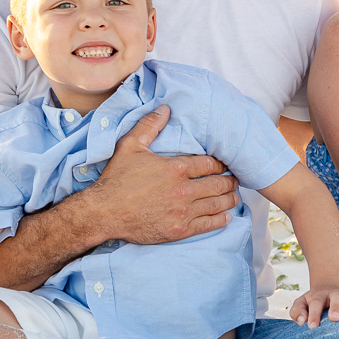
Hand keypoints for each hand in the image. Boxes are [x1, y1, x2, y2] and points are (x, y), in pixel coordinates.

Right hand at [86, 106, 237, 244]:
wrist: (104, 212)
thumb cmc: (116, 179)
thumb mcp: (130, 146)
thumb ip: (150, 126)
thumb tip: (165, 108)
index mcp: (175, 168)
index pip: (210, 164)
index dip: (220, 164)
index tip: (224, 164)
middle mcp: (183, 190)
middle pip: (218, 184)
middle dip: (229, 181)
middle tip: (234, 179)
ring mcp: (183, 212)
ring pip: (217, 204)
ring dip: (229, 199)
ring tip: (233, 196)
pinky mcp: (179, 230)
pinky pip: (208, 224)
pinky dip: (221, 219)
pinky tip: (226, 216)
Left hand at [289, 284, 338, 328]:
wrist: (330, 289)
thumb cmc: (313, 303)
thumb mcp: (301, 303)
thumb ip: (297, 311)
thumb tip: (302, 321)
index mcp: (320, 295)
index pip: (316, 303)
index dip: (313, 314)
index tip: (311, 327)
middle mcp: (336, 294)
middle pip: (337, 296)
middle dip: (336, 306)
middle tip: (334, 318)